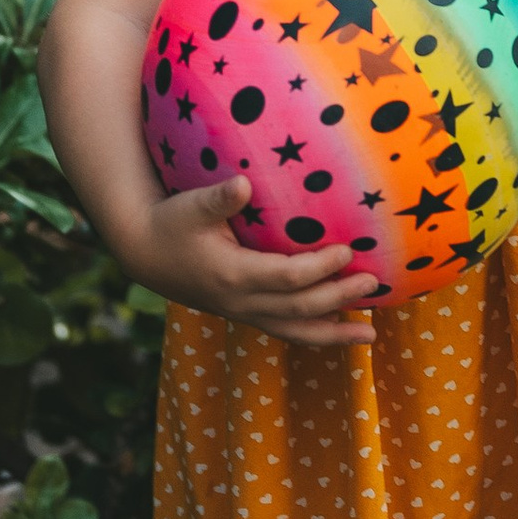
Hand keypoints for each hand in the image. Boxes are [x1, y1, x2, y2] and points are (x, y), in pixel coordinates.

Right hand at [127, 174, 380, 347]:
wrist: (145, 253)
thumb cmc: (172, 222)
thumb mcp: (190, 207)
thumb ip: (218, 198)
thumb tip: (242, 183)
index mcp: (233, 275)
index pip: (287, 278)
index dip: (320, 268)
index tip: (347, 251)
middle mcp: (241, 302)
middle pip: (299, 309)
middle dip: (338, 298)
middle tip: (372, 283)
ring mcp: (244, 313)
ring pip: (295, 331)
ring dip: (334, 333)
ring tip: (370, 335)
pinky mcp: (246, 314)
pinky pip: (287, 330)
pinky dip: (316, 332)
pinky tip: (342, 330)